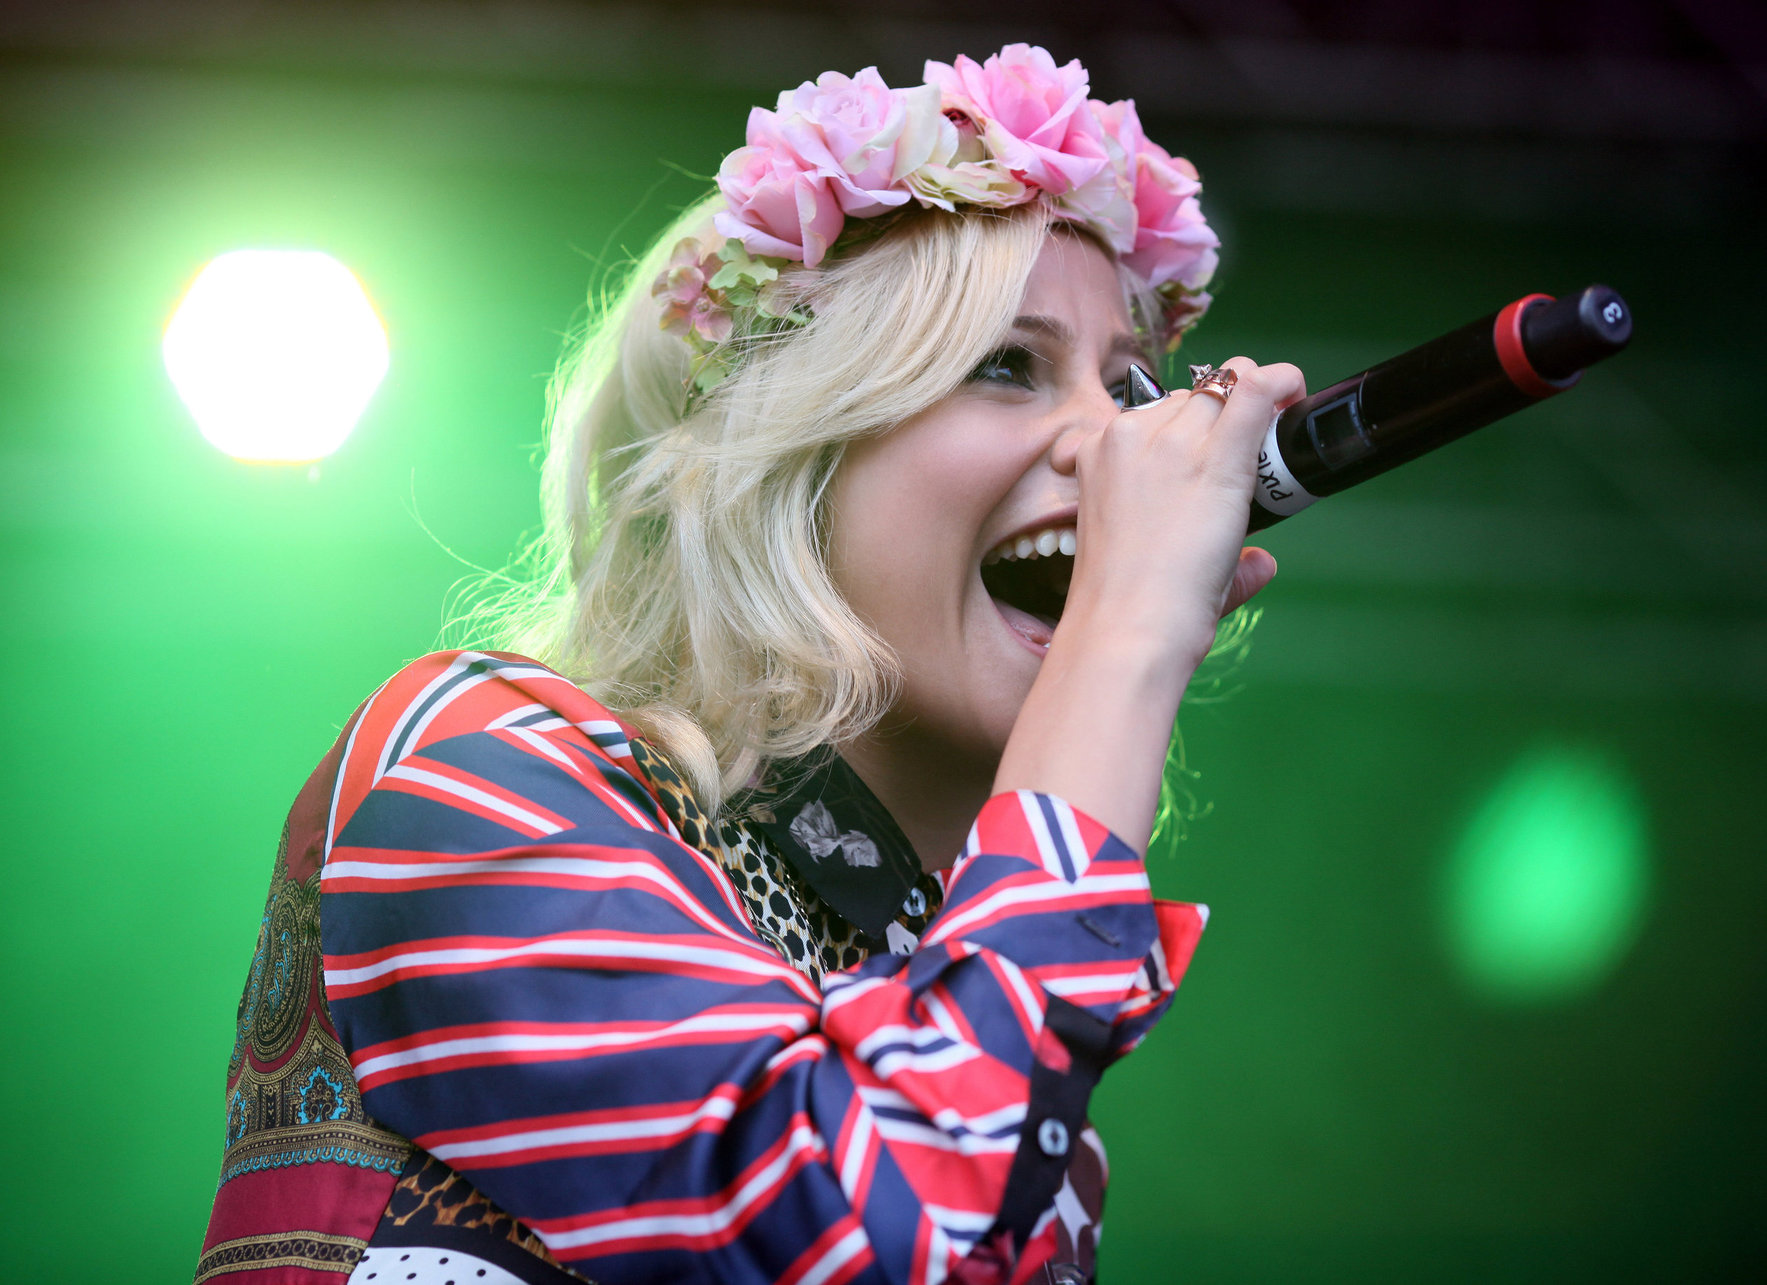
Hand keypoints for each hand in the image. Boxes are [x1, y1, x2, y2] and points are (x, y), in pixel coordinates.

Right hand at [993, 356, 1305, 851]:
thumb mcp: (1140, 562)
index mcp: (1097, 455)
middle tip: (1246, 458)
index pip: (1150, 415)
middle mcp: (1129, 436)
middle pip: (1189, 400)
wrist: (1125, 629)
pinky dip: (1283, 383)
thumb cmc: (1124, 609)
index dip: (1188, 425)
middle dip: (1219, 419)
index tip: (1210, 446)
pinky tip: (1296, 392)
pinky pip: (1255, 389)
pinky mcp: (1217, 456)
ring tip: (1272, 440)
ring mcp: (1173, 441)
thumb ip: (1194, 550)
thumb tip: (1262, 565)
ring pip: (1223, 389)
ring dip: (1251, 406)